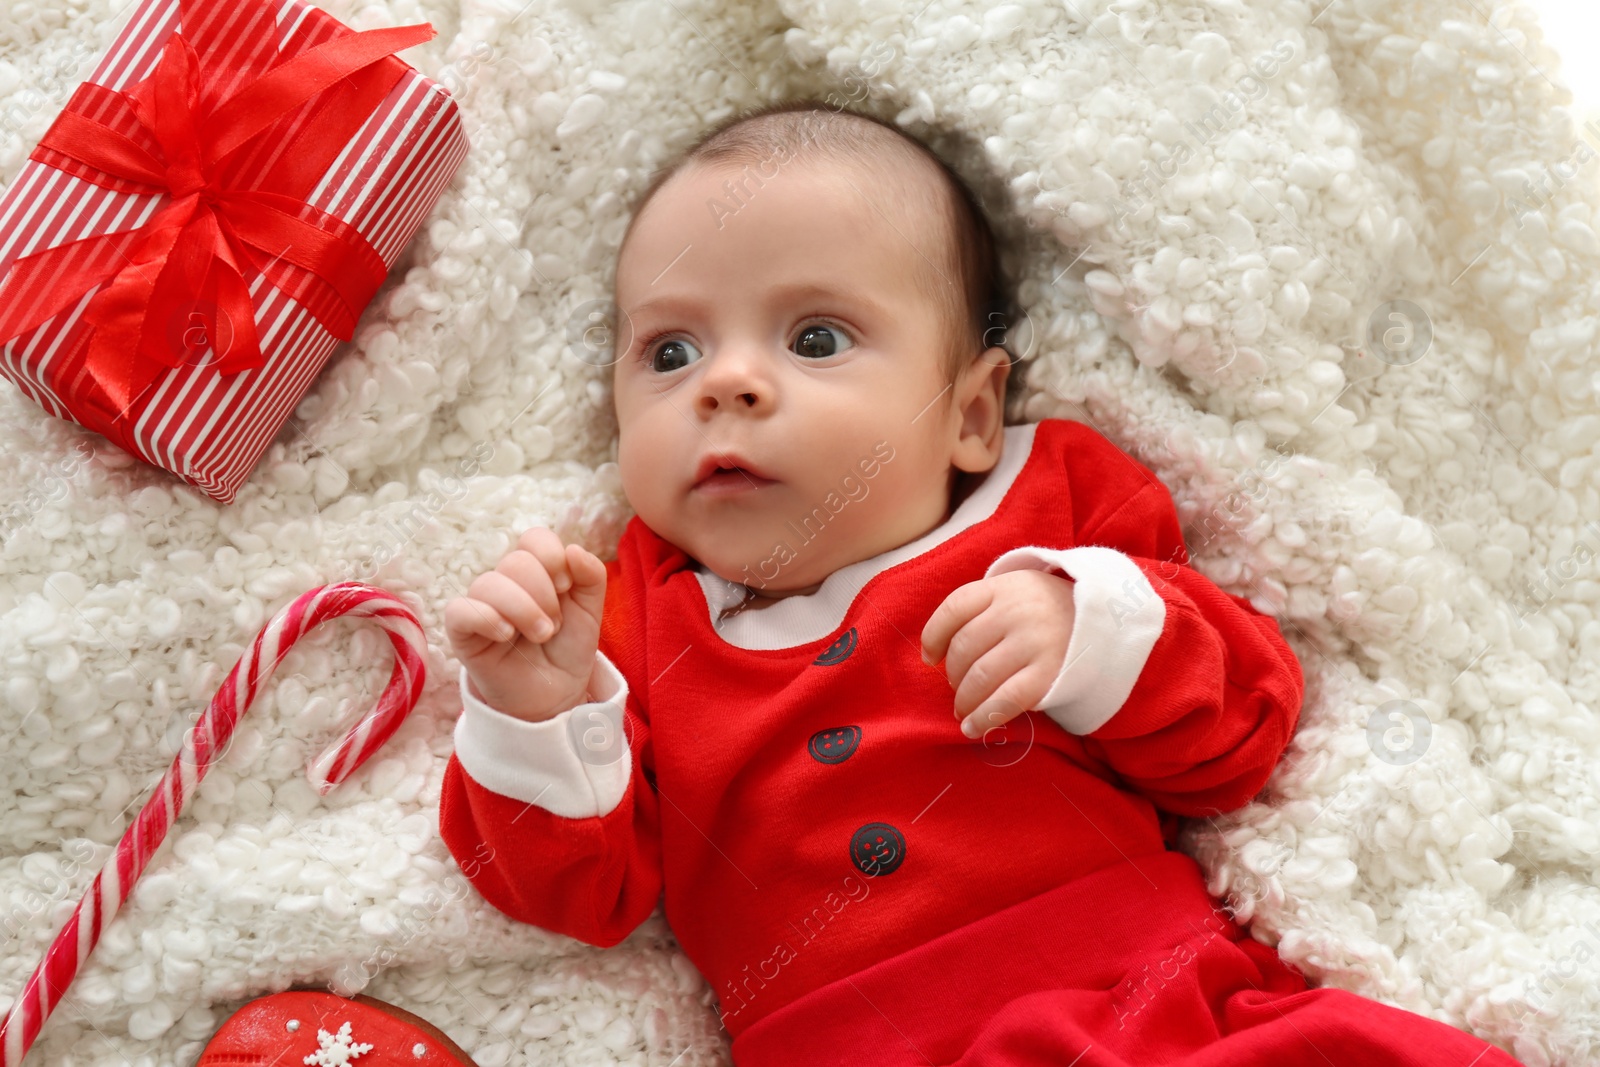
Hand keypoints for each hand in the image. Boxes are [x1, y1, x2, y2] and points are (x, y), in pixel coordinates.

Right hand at [444, 527, 606, 721]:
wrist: (556, 695)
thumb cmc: (568, 649)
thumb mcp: (591, 610)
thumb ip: (591, 575)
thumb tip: (572, 550)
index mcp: (535, 570)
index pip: (534, 538)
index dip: (552, 557)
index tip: (566, 586)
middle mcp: (505, 582)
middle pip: (516, 561)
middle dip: (544, 594)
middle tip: (554, 626)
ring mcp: (481, 605)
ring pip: (488, 583)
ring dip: (523, 611)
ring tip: (540, 636)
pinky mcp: (462, 632)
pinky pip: (460, 610)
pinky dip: (487, 618)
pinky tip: (507, 635)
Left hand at [920, 569, 1075, 739]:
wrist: (1110, 621)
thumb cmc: (1049, 611)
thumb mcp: (1017, 592)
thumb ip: (982, 609)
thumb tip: (936, 651)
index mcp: (1004, 587)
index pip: (954, 608)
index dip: (933, 636)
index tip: (930, 658)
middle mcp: (1016, 611)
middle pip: (964, 647)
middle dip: (953, 676)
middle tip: (958, 689)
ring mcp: (1034, 642)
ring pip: (979, 676)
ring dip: (964, 700)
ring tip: (963, 710)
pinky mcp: (1049, 674)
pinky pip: (1005, 699)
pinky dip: (983, 717)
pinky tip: (973, 728)